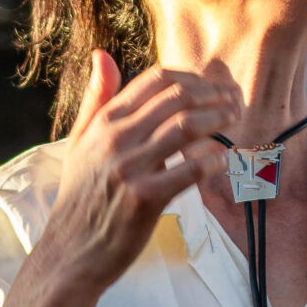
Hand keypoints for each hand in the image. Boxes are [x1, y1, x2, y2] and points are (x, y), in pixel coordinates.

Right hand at [29, 50, 238, 299]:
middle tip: (234, 100)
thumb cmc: (80, 197)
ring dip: (219, 119)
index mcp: (104, 121)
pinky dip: (212, 160)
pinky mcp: (144, 199)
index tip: (212, 86)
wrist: (71, 251)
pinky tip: (223, 158)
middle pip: (177, 98)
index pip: (155, 79)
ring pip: (186, 127)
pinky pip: (188, 170)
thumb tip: (101, 55)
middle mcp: (115, 139)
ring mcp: (130, 168)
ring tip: (235, 119)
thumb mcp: (78, 142)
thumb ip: (95, 99)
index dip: (192, 77)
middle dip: (213, 94)